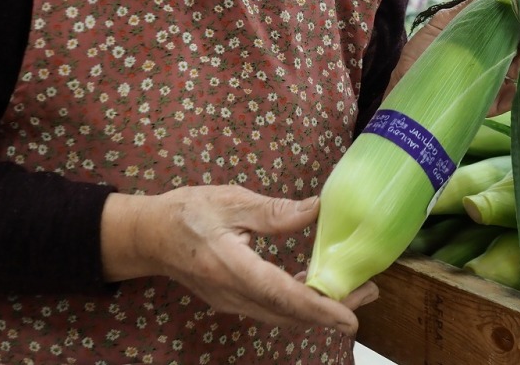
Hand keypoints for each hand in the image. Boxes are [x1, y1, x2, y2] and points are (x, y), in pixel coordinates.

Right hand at [100, 186, 377, 335]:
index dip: (318, 308)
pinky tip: (315, 286)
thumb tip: (316, 209)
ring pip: (283, 314)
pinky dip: (299, 303)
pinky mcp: (233, 300)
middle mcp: (234, 294)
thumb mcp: (231, 200)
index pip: (282, 294)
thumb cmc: (187, 212)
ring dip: (319, 307)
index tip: (349, 318)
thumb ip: (273, 211)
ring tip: (353, 291)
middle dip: (332, 309)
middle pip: (290, 311)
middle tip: (369, 291)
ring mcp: (232, 302)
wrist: (149, 235)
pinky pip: (272, 309)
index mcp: (232, 267)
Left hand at [386, 0, 519, 114]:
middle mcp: (488, 59)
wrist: (402, 95)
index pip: (505, 25)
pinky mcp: (491, 104)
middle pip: (518, 45)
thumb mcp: (437, 28)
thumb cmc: (417, 60)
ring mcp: (491, 82)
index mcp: (477, 39)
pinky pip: (517, 98)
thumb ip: (463, 13)